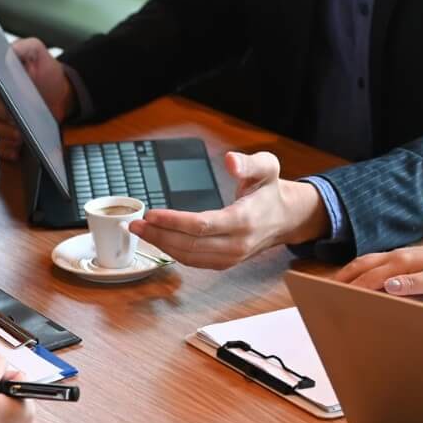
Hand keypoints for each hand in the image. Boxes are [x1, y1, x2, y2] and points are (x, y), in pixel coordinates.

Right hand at [0, 36, 74, 159]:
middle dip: (3, 120)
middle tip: (18, 123)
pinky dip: (5, 150)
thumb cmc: (45, 71)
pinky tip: (17, 151)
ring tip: (20, 137)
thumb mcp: (36, 51)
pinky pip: (0, 146)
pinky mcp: (11, 135)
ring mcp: (2, 120)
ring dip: (4, 135)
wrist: (62, 91)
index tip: (8, 106)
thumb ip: (22, 47)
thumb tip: (7, 52)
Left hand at [136, 151, 326, 269]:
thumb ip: (248, 163)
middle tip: (135, 224)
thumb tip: (230, 161)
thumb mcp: (267, 167)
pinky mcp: (225, 262)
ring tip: (141, 231)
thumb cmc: (271, 190)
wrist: (287, 218)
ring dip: (162, 245)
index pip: (201, 226)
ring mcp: (231, 257)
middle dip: (159, 235)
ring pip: (189, 257)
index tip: (150, 213)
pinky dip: (173, 252)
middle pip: (190, 245)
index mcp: (243, 221)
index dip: (173, 222)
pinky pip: (194, 261)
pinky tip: (159, 240)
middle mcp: (236, 244)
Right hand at [331, 241, 422, 298]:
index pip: (370, 279)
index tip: (334, 299)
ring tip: (334, 284)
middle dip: (342, 278)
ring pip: (366, 261)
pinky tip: (359, 275)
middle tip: (324, 292)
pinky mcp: (403, 256)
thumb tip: (388, 286)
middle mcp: (396, 256)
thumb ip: (414, 284)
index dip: (352, 290)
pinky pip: (374, 261)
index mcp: (402, 263)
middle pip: (361, 266)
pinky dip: (360, 268)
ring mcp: (399, 254)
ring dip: (349, 272)